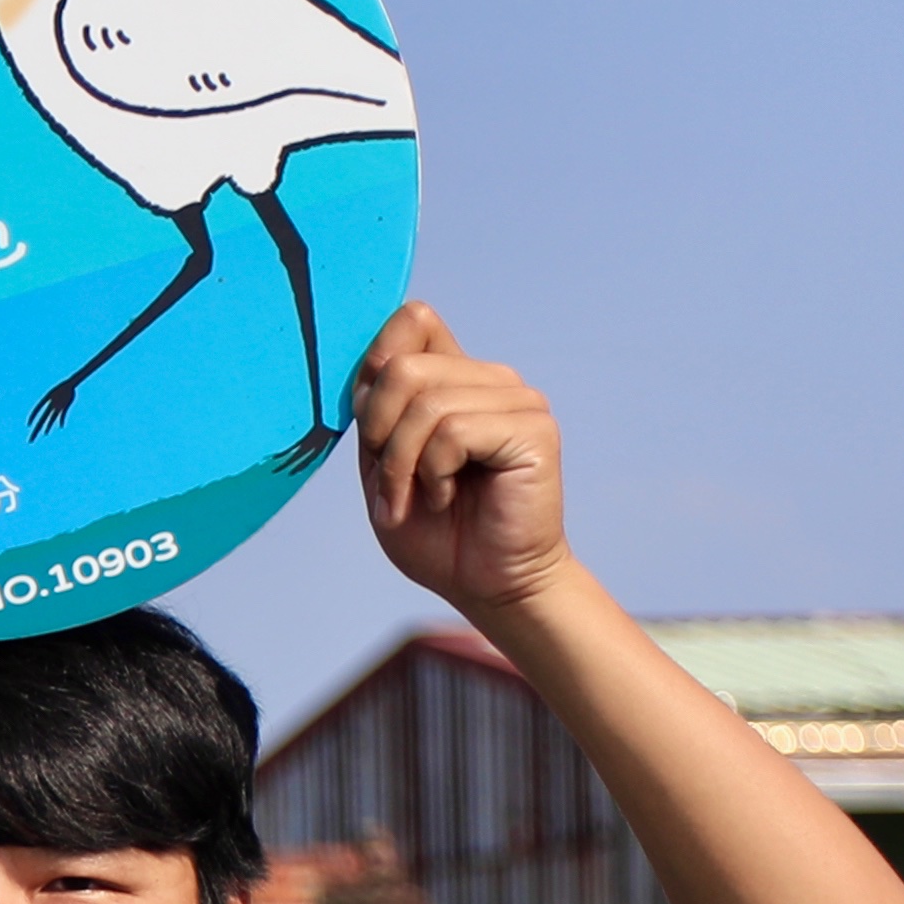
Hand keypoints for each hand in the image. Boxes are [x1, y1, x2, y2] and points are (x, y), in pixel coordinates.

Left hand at [353, 303, 572, 618]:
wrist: (484, 583)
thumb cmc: (436, 531)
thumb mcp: (382, 463)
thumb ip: (375, 407)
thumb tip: (370, 360)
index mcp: (454, 379)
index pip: (413, 320)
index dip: (376, 364)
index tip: (371, 429)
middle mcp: (490, 379)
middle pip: (404, 367)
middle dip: (379, 435)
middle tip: (392, 484)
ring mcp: (518, 399)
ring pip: (426, 403)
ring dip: (402, 465)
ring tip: (420, 498)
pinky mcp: (533, 428)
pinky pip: (454, 432)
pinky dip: (433, 473)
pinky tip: (446, 496)